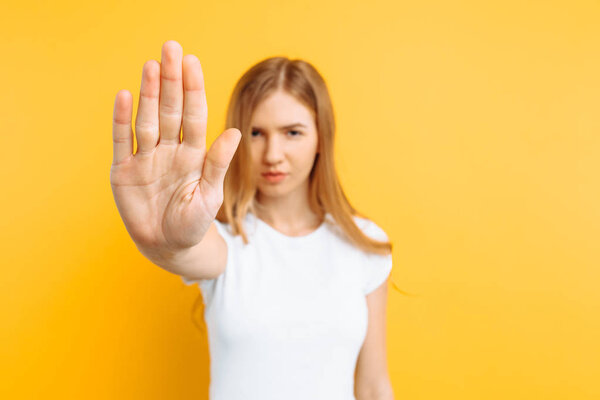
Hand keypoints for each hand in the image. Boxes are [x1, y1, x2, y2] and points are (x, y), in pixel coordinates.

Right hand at [110, 40, 240, 251]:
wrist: (168, 246)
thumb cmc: (194, 222)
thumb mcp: (209, 195)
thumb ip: (218, 164)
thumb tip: (235, 133)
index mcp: (193, 154)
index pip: (194, 115)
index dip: (193, 90)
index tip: (193, 63)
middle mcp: (169, 150)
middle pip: (170, 109)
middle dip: (171, 80)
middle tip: (171, 49)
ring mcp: (146, 158)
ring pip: (148, 119)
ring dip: (149, 93)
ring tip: (152, 66)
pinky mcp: (124, 171)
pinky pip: (123, 141)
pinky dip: (122, 120)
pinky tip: (125, 96)